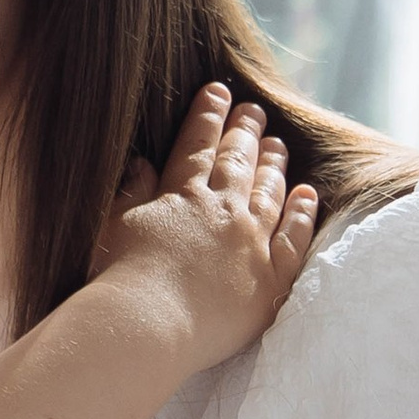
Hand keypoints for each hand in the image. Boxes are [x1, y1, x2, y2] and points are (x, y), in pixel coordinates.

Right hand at [97, 83, 315, 369]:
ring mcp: (250, 242)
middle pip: (238, 162)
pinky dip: (301, 213)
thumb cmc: (114, 283)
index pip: (197, 146)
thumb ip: (132, 194)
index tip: (218, 91)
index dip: (208, 116)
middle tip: (254, 110)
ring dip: (274, 164)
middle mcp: (221, 211)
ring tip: (279, 145)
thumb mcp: (112, 228)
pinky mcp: (270, 279)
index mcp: (180, 196)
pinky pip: (294, 238)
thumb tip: (143, 164)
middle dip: (246, 131)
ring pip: (269, 192)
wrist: (144, 327)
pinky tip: (306, 194)